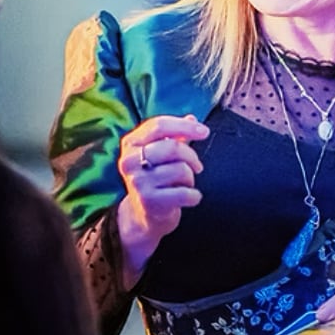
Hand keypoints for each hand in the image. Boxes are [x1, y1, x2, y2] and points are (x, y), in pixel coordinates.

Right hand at [117, 114, 209, 283]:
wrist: (143, 217)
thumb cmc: (156, 179)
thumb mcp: (160, 155)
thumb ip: (175, 136)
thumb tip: (192, 118)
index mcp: (131, 143)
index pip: (159, 125)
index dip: (185, 126)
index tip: (205, 132)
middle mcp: (129, 161)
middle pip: (172, 147)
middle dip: (192, 156)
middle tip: (197, 166)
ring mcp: (138, 182)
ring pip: (181, 169)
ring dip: (191, 178)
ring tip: (185, 184)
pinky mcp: (149, 201)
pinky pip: (185, 192)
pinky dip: (194, 196)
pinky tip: (189, 198)